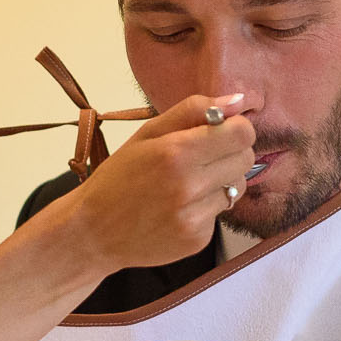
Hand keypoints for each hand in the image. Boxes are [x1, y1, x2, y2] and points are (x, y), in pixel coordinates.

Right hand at [65, 93, 258, 272]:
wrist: (94, 233)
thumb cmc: (118, 178)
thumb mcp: (146, 134)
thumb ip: (193, 111)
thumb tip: (238, 100)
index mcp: (175, 152)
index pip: (242, 133)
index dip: (235, 129)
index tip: (219, 132)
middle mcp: (189, 186)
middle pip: (246, 159)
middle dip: (230, 153)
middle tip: (201, 158)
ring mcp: (195, 217)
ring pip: (237, 187)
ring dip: (220, 182)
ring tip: (187, 186)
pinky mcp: (198, 240)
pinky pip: (221, 213)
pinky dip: (206, 208)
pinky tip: (180, 209)